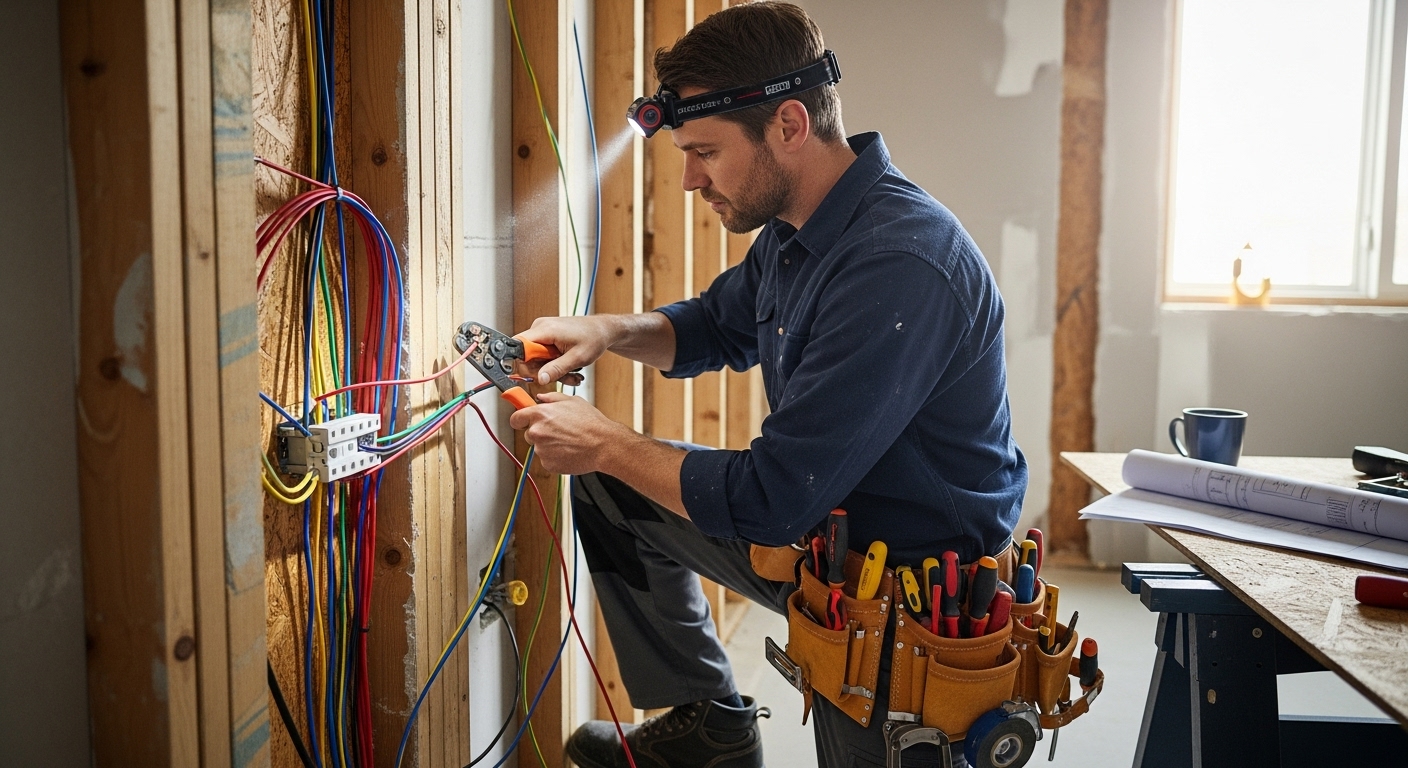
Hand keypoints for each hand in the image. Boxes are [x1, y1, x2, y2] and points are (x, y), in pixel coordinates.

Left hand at [508, 391, 629, 474]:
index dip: (520, 420)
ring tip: (568, 440)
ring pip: (540, 447)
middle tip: (558, 431)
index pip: (515, 418)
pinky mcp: (548, 464)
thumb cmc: (591, 423)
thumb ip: (551, 398)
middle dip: (540, 432)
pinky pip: (547, 459)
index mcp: (540, 414)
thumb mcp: (572, 401)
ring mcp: (542, 450)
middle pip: (528, 434)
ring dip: (549, 445)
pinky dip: (556, 457)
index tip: (522, 421)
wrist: (603, 445)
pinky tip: (569, 450)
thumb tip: (541, 398)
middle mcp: (537, 432)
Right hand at [516, 316, 617, 385]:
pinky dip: (555, 364)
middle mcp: (540, 328)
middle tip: (562, 377)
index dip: (525, 364)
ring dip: (553, 370)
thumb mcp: (577, 358)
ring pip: (536, 359)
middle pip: (527, 357)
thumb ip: (556, 369)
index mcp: (544, 329)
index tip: (539, 374)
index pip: (519, 347)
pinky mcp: (547, 337)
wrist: (603, 330)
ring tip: (572, 374)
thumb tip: (540, 379)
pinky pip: (543, 356)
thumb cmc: (594, 338)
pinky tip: (569, 368)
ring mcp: (543, 332)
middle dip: (544, 371)